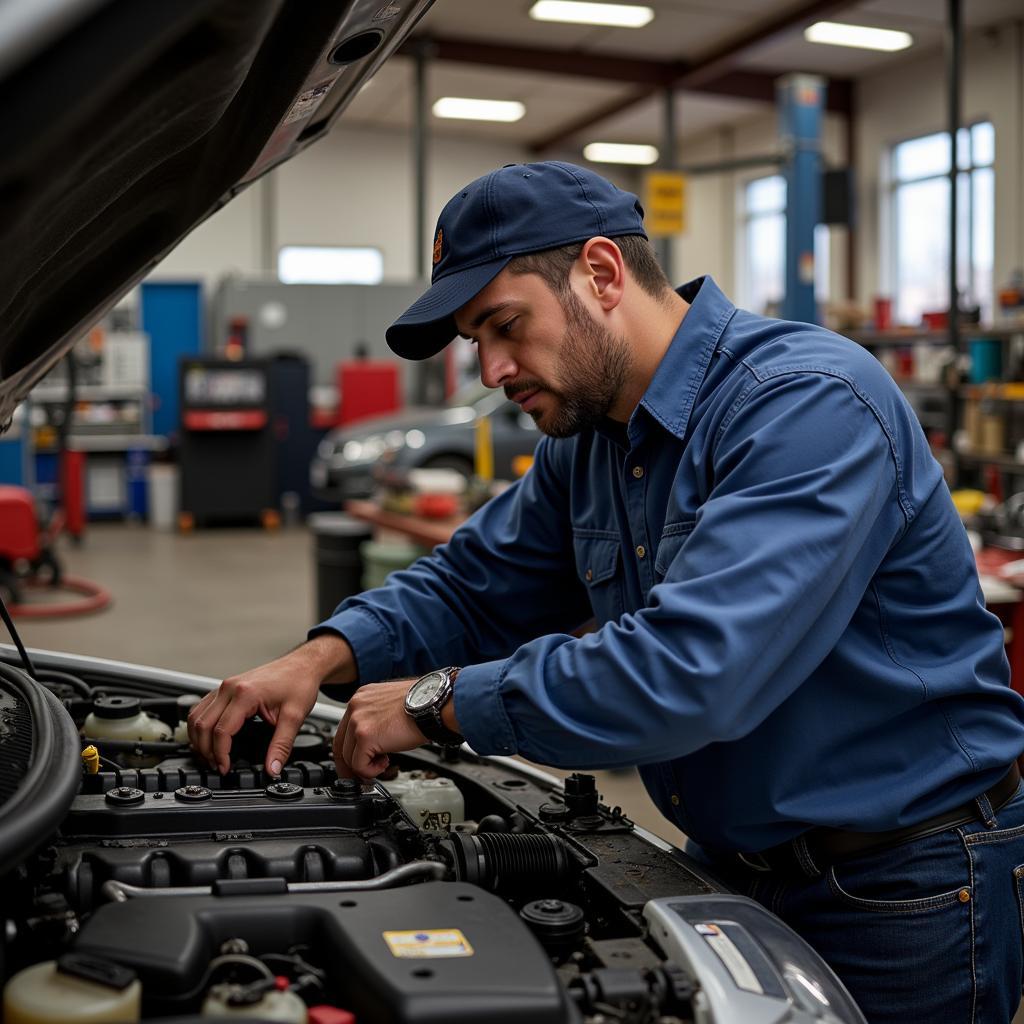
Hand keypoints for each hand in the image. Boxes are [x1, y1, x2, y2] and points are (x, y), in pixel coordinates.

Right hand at [188, 635, 354, 775]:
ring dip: (198, 739)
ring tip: (210, 757)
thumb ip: (281, 746)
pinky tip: (207, 738)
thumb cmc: (299, 683)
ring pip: (196, 716)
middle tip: (217, 767)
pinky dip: (200, 725)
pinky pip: (202, 708)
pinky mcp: (225, 688)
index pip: (221, 731)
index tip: (225, 769)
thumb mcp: (295, 717)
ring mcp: (225, 686)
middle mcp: (229, 687)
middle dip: (205, 751)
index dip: (220, 755)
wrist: (302, 665)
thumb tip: (272, 768)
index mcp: (245, 694)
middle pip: (202, 725)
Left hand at [333, 679, 426, 778]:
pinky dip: (371, 771)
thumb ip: (377, 719)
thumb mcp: (392, 705)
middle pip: (340, 744)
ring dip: (365, 767)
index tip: (357, 761)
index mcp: (362, 698)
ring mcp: (358, 721)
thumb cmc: (424, 703)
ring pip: (348, 757)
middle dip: (350, 765)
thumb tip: (374, 740)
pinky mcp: (365, 736)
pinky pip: (359, 764)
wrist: (435, 703)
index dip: (351, 749)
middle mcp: (356, 706)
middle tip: (362, 775)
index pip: (345, 729)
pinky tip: (386, 763)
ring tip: (383, 764)